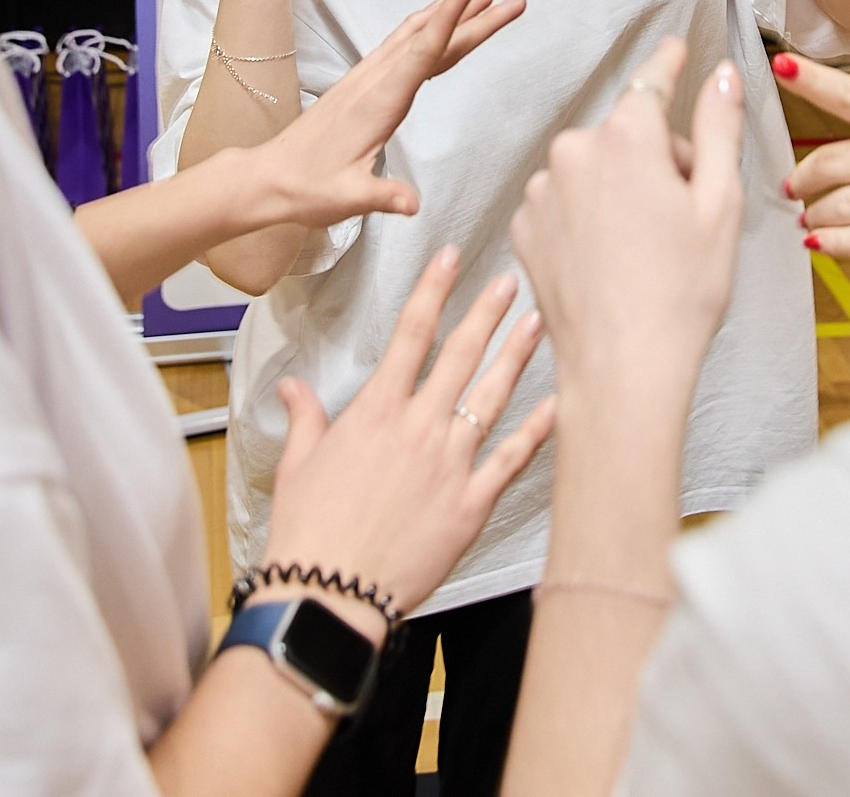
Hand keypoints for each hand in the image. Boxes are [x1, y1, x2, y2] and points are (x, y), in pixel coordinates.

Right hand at [259, 248, 555, 635]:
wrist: (330, 592)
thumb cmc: (309, 530)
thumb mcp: (298, 464)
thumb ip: (306, 419)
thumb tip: (294, 389)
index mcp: (376, 412)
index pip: (410, 334)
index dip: (433, 290)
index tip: (451, 257)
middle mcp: (418, 428)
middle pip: (460, 356)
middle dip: (487, 313)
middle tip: (511, 281)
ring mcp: (450, 464)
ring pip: (491, 397)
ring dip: (517, 357)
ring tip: (538, 323)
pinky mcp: (471, 504)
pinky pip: (512, 459)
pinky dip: (536, 430)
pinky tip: (556, 405)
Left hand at [261, 0, 527, 229]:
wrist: (266, 179)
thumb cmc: (306, 189)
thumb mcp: (347, 199)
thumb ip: (382, 197)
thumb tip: (413, 204)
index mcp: (377, 103)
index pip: (421, 53)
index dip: (449, 19)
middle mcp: (373, 82)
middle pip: (431, 40)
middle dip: (474, 17)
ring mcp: (366, 80)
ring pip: (415, 37)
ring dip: (451, 15)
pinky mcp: (361, 86)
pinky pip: (401, 46)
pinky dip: (426, 28)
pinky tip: (435, 23)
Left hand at [509, 39, 746, 403]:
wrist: (622, 368)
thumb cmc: (681, 292)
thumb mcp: (720, 203)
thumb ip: (718, 128)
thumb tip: (722, 74)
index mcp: (626, 137)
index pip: (652, 81)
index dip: (670, 63)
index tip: (675, 48)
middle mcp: (573, 152)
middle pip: (626, 134)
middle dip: (655, 157)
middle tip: (684, 215)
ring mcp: (541, 190)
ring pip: (593, 169)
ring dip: (618, 189)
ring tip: (645, 248)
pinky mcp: (524, 227)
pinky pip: (564, 202)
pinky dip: (586, 218)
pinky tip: (610, 259)